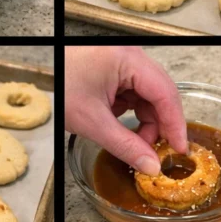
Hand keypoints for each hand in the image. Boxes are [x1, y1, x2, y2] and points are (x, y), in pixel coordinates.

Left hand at [65, 45, 186, 175]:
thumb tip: (150, 164)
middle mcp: (131, 57)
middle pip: (160, 95)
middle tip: (160, 153)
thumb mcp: (93, 122)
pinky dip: (135, 116)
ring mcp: (124, 64)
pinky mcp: (117, 73)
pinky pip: (136, 96)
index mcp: (127, 61)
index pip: (165, 94)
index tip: (180, 149)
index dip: (175, 124)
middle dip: (161, 126)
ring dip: (147, 123)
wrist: (40, 77)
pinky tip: (127, 131)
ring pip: (149, 98)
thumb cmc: (60, 87)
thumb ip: (125, 146)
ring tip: (137, 145)